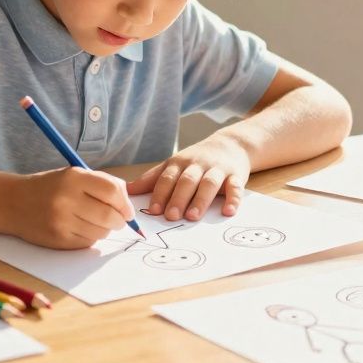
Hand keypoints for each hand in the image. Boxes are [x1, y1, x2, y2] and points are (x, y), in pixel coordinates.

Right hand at [11, 167, 133, 248]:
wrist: (13, 203)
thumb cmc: (49, 187)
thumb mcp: (72, 175)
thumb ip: (100, 183)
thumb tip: (128, 201)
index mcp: (73, 178)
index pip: (112, 191)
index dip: (125, 203)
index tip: (128, 210)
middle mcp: (66, 199)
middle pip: (110, 215)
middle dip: (120, 220)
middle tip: (119, 221)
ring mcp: (61, 221)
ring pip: (101, 232)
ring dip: (105, 230)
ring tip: (95, 222)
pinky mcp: (58, 239)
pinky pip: (87, 242)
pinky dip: (91, 237)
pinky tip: (81, 228)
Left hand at [126, 133, 250, 220]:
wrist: (230, 145)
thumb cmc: (196, 160)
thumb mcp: (173, 165)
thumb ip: (152, 179)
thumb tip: (127, 190)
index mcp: (179, 163)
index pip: (167, 178)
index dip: (160, 194)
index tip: (153, 210)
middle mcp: (197, 165)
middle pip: (186, 181)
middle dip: (178, 198)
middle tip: (171, 216)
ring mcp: (217, 169)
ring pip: (209, 183)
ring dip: (201, 199)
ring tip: (193, 216)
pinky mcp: (236, 176)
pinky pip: (235, 187)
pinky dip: (233, 199)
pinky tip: (228, 211)